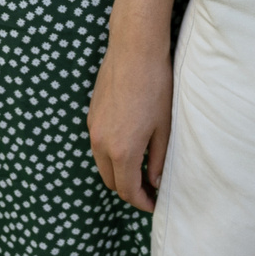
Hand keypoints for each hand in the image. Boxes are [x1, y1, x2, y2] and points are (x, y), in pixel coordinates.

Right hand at [87, 30, 172, 213]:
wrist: (134, 50)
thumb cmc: (155, 86)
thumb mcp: (163, 127)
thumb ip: (157, 159)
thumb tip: (154, 182)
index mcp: (122, 150)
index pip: (127, 190)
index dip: (142, 202)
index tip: (154, 204)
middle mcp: (101, 144)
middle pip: (111, 182)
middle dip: (129, 190)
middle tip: (149, 190)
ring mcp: (93, 129)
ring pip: (102, 164)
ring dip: (118, 173)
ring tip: (140, 170)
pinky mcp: (91, 115)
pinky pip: (98, 146)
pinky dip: (110, 155)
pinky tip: (128, 147)